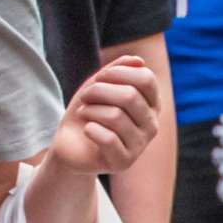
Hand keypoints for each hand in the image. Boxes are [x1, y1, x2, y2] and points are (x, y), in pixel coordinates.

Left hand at [44, 53, 163, 184]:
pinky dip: (90, 129)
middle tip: (85, 96)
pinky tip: (87, 130)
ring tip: (84, 113)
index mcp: (151, 103)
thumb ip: (117, 70)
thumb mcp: (99, 84)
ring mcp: (141, 145)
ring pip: (116, 116)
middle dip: (99, 91)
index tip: (99, 78)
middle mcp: (152, 124)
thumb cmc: (89, 110)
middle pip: (130, 96)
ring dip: (91, 110)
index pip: (146, 79)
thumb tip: (139, 61)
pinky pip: (108, 139)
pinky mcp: (125, 162)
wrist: (70, 143)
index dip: (118, 73)